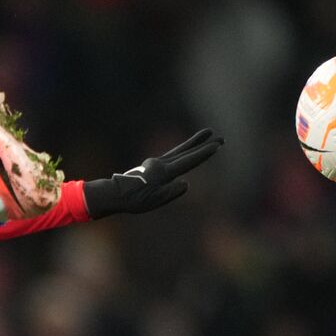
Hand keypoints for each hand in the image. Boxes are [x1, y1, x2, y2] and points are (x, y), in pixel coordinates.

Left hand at [82, 129, 223, 218]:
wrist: (116, 194)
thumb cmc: (135, 200)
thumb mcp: (154, 200)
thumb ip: (171, 192)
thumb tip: (186, 184)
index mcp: (164, 172)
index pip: (188, 162)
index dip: (203, 154)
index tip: (216, 146)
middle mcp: (161, 163)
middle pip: (186, 151)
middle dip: (204, 144)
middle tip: (220, 137)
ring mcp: (156, 162)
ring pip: (179, 150)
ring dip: (193, 144)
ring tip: (206, 135)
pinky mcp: (153, 165)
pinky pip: (172, 156)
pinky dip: (182, 152)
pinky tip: (185, 153)